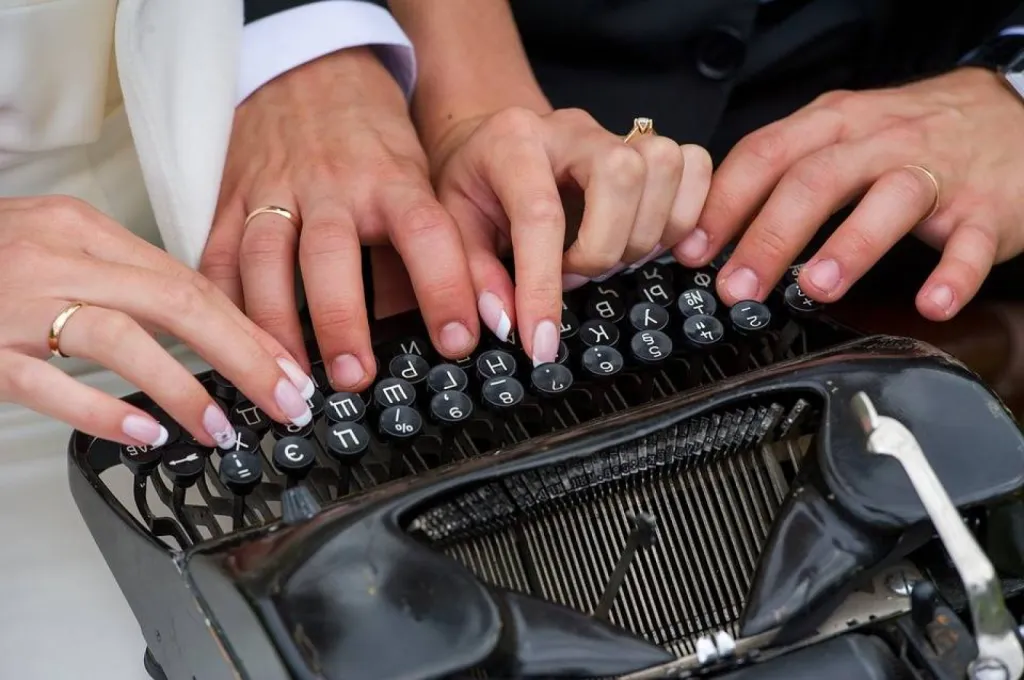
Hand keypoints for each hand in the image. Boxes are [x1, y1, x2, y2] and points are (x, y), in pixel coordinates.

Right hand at [0, 196, 315, 447]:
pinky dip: (100, 409)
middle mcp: (56, 256)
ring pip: (119, 338)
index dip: (246, 328)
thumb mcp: (54, 243)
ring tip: (222, 427)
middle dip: (243, 356)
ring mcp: (14, 301)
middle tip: (285, 400)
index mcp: (82, 229)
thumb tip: (198, 321)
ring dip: (182, 387)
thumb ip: (120, 277)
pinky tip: (144, 434)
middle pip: (176, 303)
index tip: (287, 366)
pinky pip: (46, 382)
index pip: (187, 280)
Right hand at [202, 47, 478, 391]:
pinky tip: (228, 346)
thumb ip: (431, 242)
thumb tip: (454, 323)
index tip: (457, 341)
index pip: (424, 232)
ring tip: (288, 380)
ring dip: (274, 327)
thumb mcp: (419, 175)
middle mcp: (330, 186)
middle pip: (331, 255)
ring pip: (263, 260)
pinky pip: (215, 256)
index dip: (444, 287)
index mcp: (390, 178)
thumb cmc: (374, 135)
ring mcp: (273, 191)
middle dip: (341, 321)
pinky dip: (219, 305)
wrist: (310, 67)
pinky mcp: (230, 198)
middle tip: (355, 378)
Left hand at [430, 107, 711, 363]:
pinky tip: (650, 244)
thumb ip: (473, 276)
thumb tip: (506, 323)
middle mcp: (570, 129)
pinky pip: (696, 168)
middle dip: (605, 248)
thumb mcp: (451, 229)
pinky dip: (686, 215)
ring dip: (645, 235)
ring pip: (665, 168)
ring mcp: (615, 133)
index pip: (539, 214)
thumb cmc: (472, 188)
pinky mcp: (648, 147)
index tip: (540, 343)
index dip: (543, 287)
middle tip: (573, 275)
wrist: (490, 144)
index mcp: (512, 142)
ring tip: (604, 259)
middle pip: (622, 175)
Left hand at [685, 68, 1023, 319]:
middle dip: (768, 237)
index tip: (691, 249)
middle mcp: (881, 142)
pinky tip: (930, 303)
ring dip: (849, 246)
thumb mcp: (842, 133)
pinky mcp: (986, 207)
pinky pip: (969, 242)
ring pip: (890, 200)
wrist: (1013, 116)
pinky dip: (952, 274)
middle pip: (816, 180)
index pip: (766, 154)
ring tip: (815, 288)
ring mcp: (937, 172)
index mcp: (835, 124)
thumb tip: (714, 226)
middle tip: (737, 287)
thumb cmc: (911, 135)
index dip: (724, 203)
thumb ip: (784, 170)